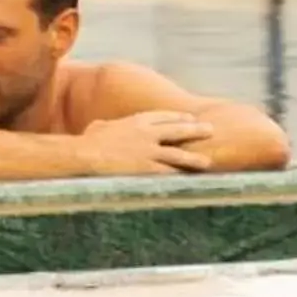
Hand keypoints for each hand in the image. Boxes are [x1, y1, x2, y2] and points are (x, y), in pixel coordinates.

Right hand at [71, 112, 214, 175]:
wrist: (86, 154)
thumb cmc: (87, 141)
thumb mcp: (98, 127)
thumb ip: (107, 126)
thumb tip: (100, 127)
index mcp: (136, 120)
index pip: (164, 116)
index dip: (178, 118)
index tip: (190, 119)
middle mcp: (147, 133)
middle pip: (178, 130)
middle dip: (195, 130)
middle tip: (210, 130)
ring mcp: (149, 151)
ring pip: (178, 154)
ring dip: (194, 158)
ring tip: (208, 162)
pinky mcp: (147, 169)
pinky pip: (168, 173)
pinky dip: (179, 176)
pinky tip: (189, 180)